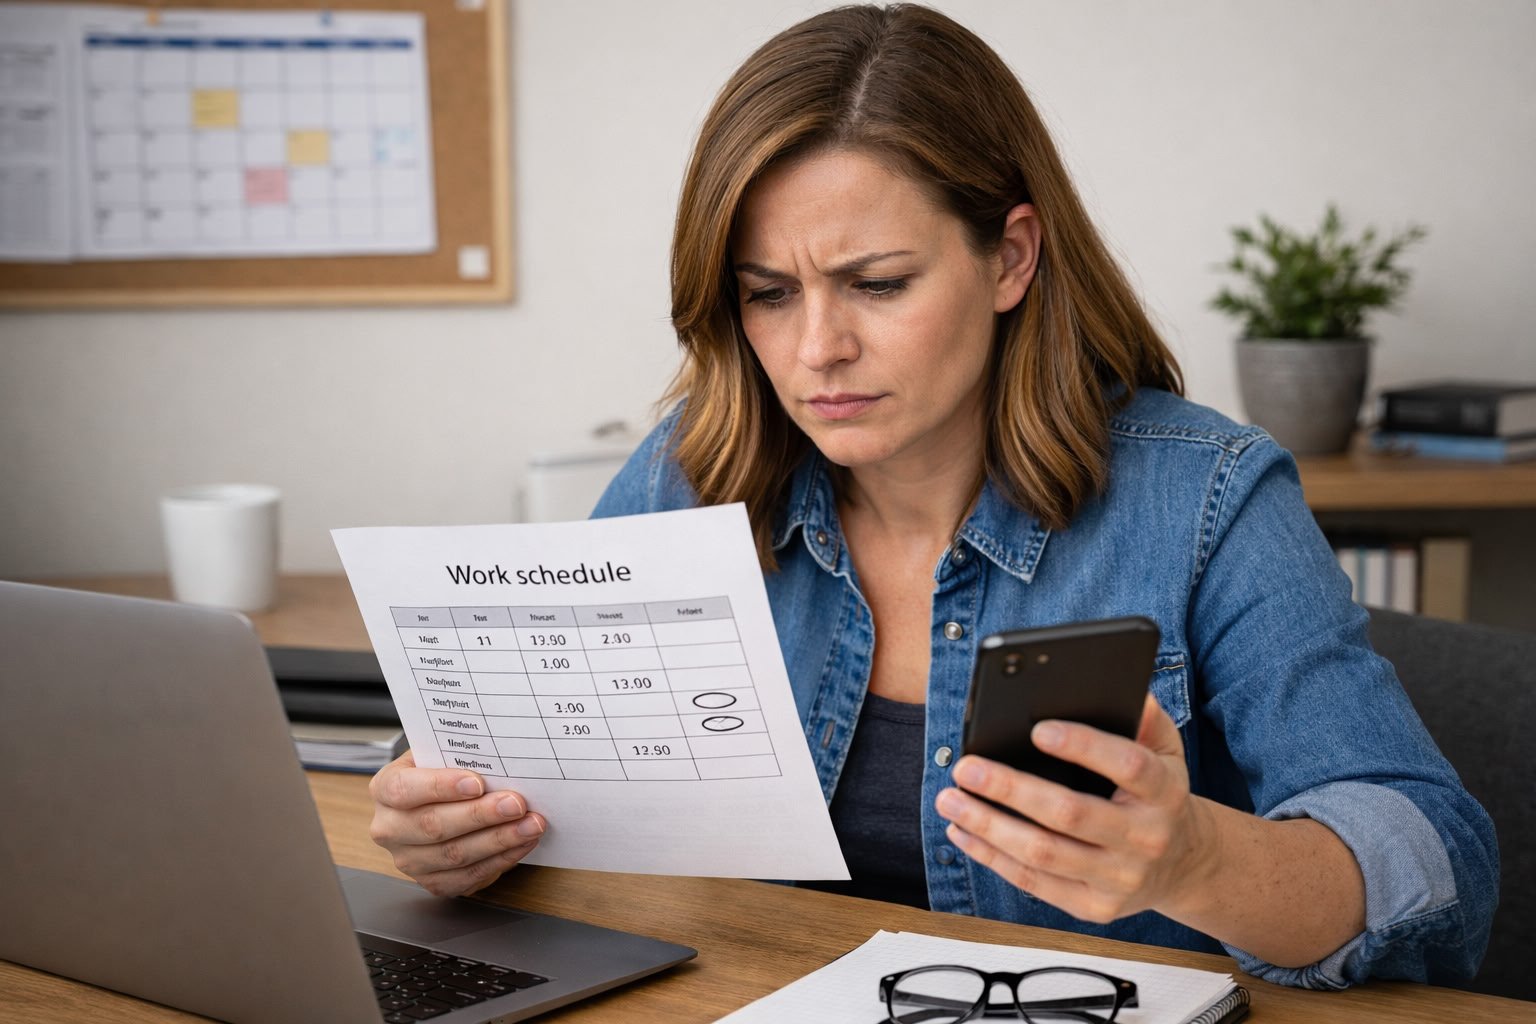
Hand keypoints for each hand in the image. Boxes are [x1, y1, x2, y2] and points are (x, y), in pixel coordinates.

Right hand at [368, 749, 546, 896]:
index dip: (440, 787)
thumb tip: (496, 753)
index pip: (404, 789)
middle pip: (433, 826)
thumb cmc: (441, 772)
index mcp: (385, 789)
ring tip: (530, 824)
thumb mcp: (439, 754)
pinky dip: (501, 860)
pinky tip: (522, 843)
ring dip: (499, 840)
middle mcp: (390, 828)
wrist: (435, 801)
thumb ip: (457, 754)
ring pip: (455, 855)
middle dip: (481, 815)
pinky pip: (468, 876)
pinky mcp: (432, 882)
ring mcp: (409, 860)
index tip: (477, 783)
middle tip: (516, 804)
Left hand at [935, 694, 1213, 924]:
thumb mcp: (1165, 749)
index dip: (1083, 746)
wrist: (1182, 864)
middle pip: (1071, 814)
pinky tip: (963, 831)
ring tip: (950, 800)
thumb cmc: (1157, 793)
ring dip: (988, 826)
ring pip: (1043, 854)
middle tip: (966, 768)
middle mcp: (1146, 838)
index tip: (1036, 729)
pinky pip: (1034, 882)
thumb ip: (1144, 715)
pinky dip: (992, 856)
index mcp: (1164, 791)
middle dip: (1011, 789)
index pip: (1127, 766)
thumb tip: (1112, 681)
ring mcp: (1120, 878)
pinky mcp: (1094, 907)